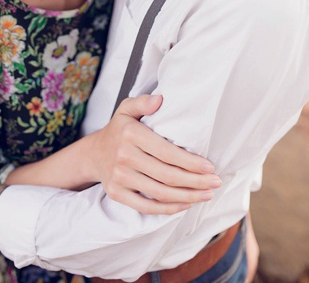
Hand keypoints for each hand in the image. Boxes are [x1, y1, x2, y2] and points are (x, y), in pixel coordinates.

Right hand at [83, 95, 218, 214]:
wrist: (92, 154)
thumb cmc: (119, 130)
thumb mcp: (127, 109)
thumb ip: (142, 102)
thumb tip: (160, 99)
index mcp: (131, 135)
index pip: (167, 152)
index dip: (190, 162)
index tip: (210, 166)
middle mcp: (124, 157)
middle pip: (167, 175)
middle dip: (196, 181)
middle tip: (215, 182)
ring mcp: (119, 178)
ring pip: (159, 193)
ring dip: (187, 196)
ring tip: (207, 195)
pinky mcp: (117, 193)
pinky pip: (145, 206)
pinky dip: (167, 209)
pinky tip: (185, 205)